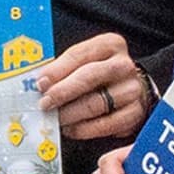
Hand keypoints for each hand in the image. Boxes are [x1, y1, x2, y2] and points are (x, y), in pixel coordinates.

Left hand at [34, 32, 150, 145]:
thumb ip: (64, 68)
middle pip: (89, 77)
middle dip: (62, 92)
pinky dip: (83, 129)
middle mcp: (123, 65)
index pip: (79, 54)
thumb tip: (39, 84)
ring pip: (95, 104)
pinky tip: (71, 128)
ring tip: (55, 118)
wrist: (134, 88)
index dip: (56, 70)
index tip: (40, 83)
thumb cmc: (103, 74)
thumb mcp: (87, 60)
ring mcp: (131, 90)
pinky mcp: (134, 114)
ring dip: (70, 114)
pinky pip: (105, 125)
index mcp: (110, 44)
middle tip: (45, 103)